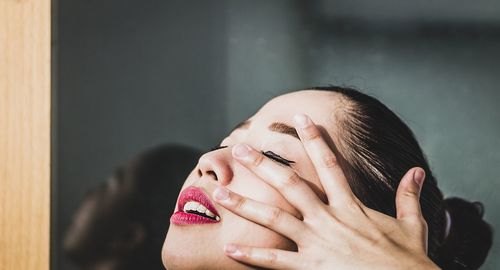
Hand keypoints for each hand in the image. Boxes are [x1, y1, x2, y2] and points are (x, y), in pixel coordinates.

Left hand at [212, 114, 439, 269]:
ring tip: (219, 193)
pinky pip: (275, 261)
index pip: (329, 164)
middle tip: (240, 149)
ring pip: (274, 217)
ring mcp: (316, 242)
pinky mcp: (310, 267)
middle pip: (290, 184)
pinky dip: (251, 254)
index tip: (299, 118)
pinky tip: (229, 247)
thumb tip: (416, 172)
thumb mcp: (412, 224)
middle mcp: (328, 219)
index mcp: (350, 206)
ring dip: (245, 205)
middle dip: (263, 164)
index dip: (314, 138)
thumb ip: (409, 196)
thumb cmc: (407, 261)